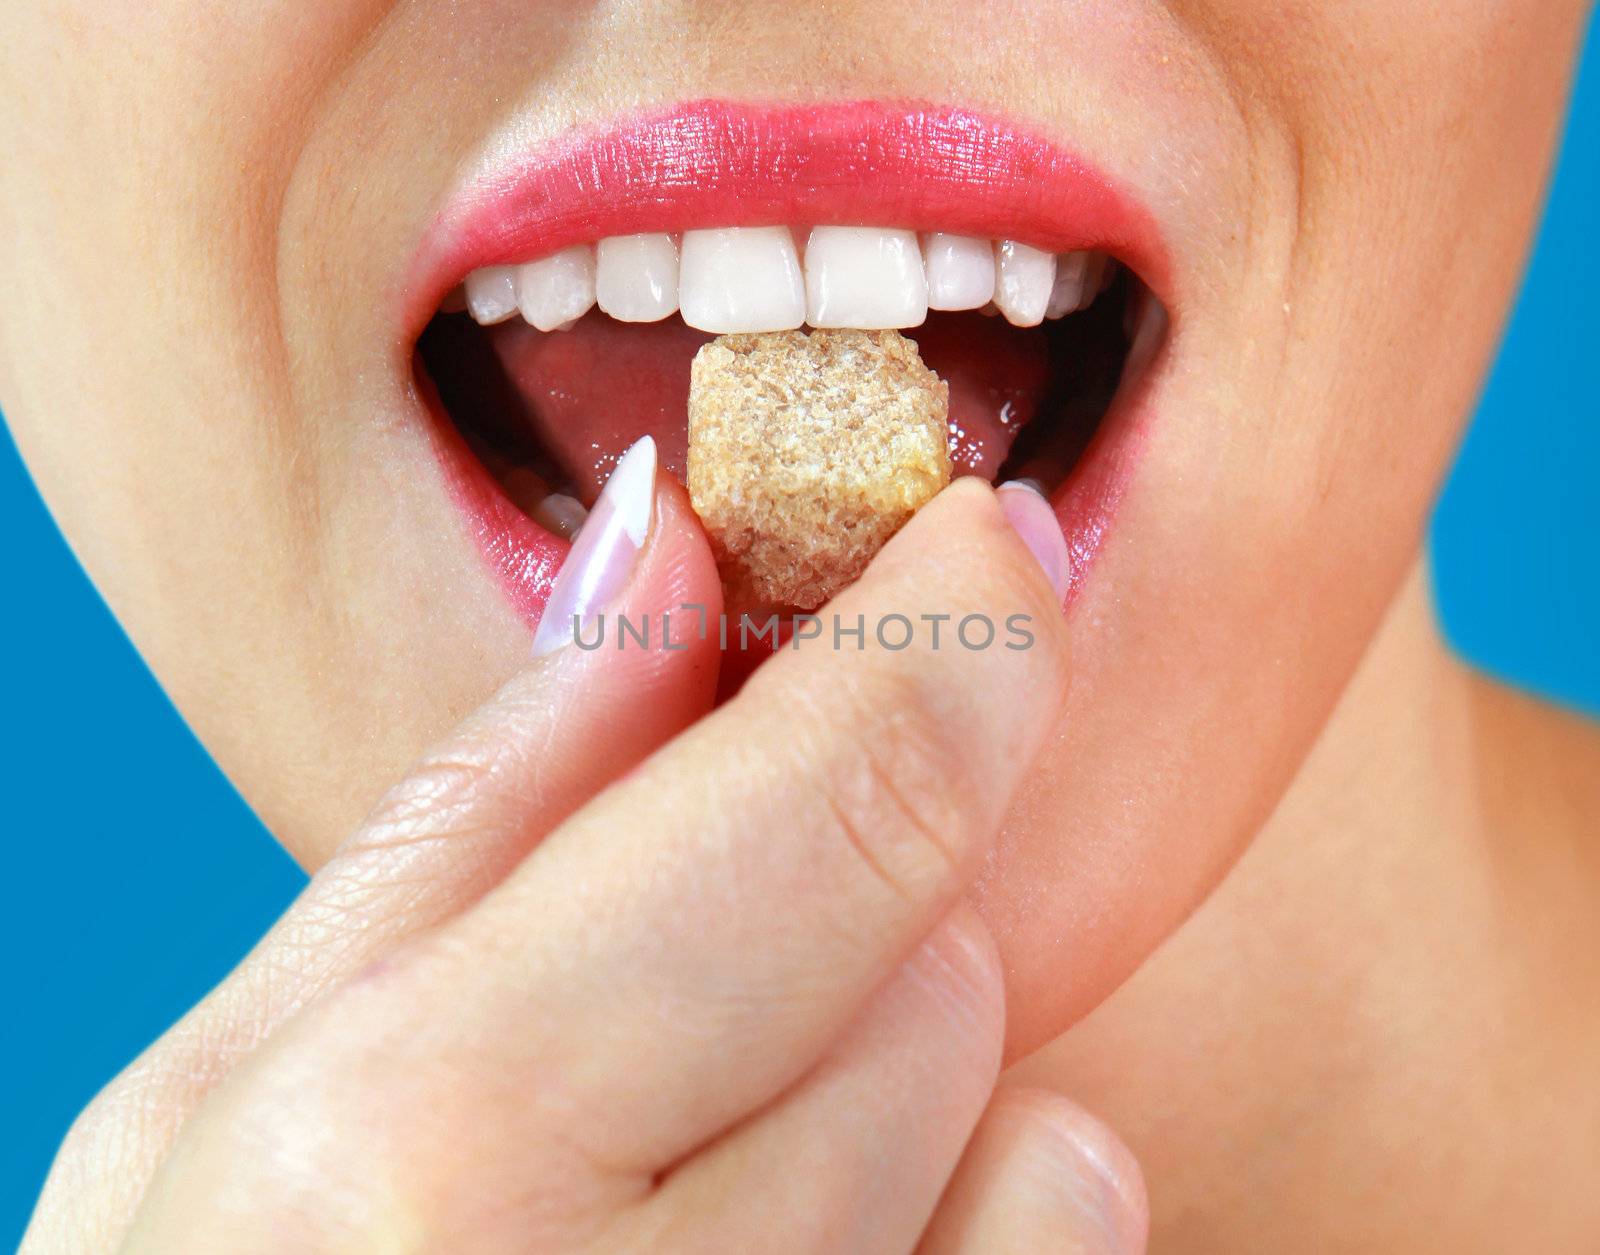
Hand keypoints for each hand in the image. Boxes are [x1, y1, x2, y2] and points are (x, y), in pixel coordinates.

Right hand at [25, 474, 1145, 1252]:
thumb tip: (666, 543)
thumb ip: (483, 802)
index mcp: (425, 1147)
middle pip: (945, 957)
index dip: (951, 640)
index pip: (831, 807)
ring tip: (714, 1157)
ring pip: (1047, 1138)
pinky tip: (800, 1253)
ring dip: (920, 1083)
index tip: (990, 543)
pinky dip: (982, 1221)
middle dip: (866, 895)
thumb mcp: (237, 1082)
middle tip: (716, 941)